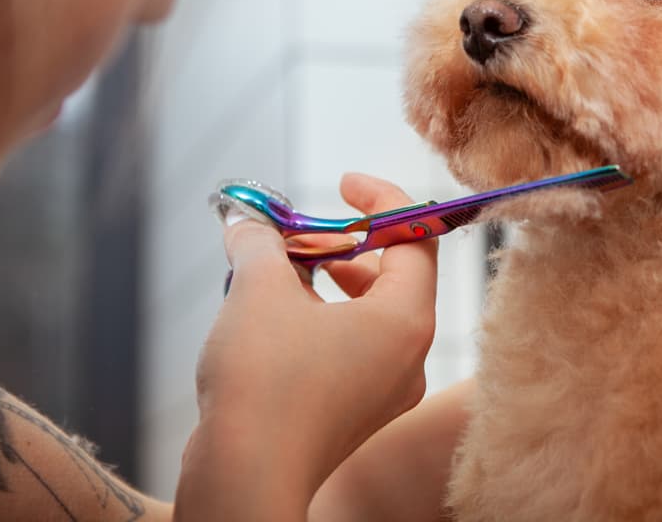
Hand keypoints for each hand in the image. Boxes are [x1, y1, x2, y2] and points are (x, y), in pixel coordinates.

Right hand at [175, 174, 437, 520]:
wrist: (245, 478)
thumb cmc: (263, 383)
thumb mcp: (260, 290)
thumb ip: (260, 243)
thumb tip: (248, 225)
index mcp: (408, 319)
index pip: (417, 238)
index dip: (383, 200)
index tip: (345, 183)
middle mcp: (409, 355)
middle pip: (392, 275)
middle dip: (343, 243)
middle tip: (297, 232)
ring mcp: (385, 390)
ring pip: (368, 313)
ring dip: (326, 282)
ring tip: (277, 271)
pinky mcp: (354, 413)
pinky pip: (350, 348)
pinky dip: (320, 320)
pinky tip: (273, 316)